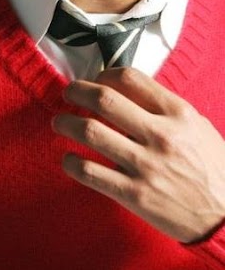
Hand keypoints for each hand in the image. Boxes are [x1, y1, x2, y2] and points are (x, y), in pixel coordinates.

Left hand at [51, 67, 224, 242]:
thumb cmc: (213, 169)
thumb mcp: (198, 128)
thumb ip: (165, 109)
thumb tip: (128, 93)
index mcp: (178, 114)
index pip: (130, 78)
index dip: (104, 75)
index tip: (95, 80)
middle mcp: (160, 135)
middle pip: (104, 100)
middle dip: (77, 91)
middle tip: (67, 93)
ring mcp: (145, 165)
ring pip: (90, 132)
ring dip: (66, 123)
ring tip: (59, 123)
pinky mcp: (134, 194)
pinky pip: (90, 172)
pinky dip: (71, 162)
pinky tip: (68, 159)